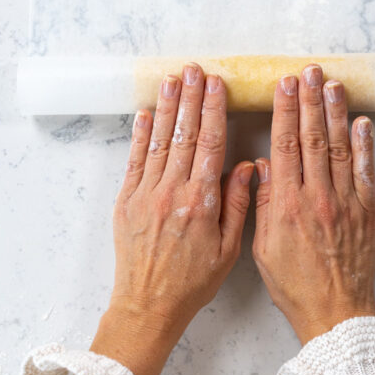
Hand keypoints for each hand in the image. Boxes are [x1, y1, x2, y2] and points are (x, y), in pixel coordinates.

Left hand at [91, 64, 253, 374]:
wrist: (147, 305)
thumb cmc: (192, 282)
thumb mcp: (228, 249)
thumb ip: (239, 204)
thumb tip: (249, 166)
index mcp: (201, 202)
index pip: (210, 144)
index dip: (214, 110)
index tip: (217, 85)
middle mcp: (172, 192)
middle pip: (184, 134)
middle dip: (191, 98)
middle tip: (195, 69)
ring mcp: (145, 194)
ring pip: (158, 140)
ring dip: (167, 106)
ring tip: (173, 78)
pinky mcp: (125, 201)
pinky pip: (134, 160)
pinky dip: (140, 134)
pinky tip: (147, 112)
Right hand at [252, 64, 374, 345]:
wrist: (335, 311)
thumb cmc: (295, 284)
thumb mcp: (263, 247)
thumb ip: (264, 202)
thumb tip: (263, 164)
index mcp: (288, 205)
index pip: (285, 146)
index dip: (285, 111)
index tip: (284, 85)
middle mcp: (318, 197)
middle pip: (313, 138)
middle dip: (310, 101)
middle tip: (308, 72)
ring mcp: (346, 202)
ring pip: (340, 147)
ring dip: (335, 112)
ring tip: (331, 84)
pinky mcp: (367, 211)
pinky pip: (365, 171)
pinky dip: (364, 144)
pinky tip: (361, 121)